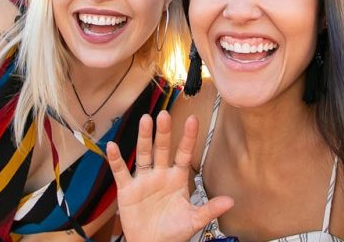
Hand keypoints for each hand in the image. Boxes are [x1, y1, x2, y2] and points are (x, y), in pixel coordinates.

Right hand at [106, 111, 233, 241]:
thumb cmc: (173, 232)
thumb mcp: (193, 220)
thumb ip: (209, 209)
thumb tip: (231, 201)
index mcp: (177, 179)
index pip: (184, 154)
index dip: (188, 138)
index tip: (193, 119)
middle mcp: (160, 175)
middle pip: (162, 149)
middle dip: (164, 132)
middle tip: (164, 114)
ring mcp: (143, 180)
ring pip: (144, 154)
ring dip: (143, 138)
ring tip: (145, 120)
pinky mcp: (127, 190)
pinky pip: (121, 172)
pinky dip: (116, 160)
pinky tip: (112, 147)